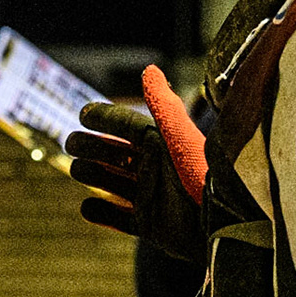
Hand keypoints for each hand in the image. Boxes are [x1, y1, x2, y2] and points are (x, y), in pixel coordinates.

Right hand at [65, 65, 207, 261]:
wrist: (224, 226)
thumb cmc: (204, 178)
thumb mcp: (182, 139)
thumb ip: (165, 107)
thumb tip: (150, 70)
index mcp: (162, 145)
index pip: (127, 126)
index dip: (105, 118)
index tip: (83, 114)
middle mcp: (155, 169)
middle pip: (115, 153)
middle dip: (91, 146)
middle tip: (70, 143)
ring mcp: (152, 197)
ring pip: (113, 183)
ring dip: (93, 175)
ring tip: (77, 170)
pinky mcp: (152, 226)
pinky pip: (120, 220)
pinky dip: (102, 214)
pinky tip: (87, 208)